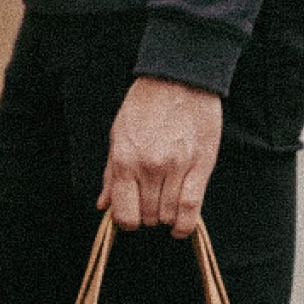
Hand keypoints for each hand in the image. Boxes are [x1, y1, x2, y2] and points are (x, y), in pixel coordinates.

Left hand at [99, 76, 221, 237]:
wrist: (179, 78)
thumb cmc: (145, 104)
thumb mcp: (118, 135)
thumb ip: (110, 174)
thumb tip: (103, 205)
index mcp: (124, 161)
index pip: (124, 214)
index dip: (127, 221)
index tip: (132, 215)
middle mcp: (149, 168)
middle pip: (148, 217)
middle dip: (148, 215)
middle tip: (151, 201)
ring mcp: (176, 168)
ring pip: (169, 215)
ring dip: (167, 215)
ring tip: (167, 202)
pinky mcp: (200, 166)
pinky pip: (192, 208)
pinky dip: (185, 224)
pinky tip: (180, 225)